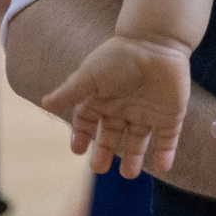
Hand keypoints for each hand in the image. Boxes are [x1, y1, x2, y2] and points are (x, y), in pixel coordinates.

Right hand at [40, 31, 192, 177]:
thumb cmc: (120, 56)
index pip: (89, 122)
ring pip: (139, 141)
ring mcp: (148, 111)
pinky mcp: (170, 114)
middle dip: (104, 152)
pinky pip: (168, 138)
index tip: (77, 150)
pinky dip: (166, 153)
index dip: (82, 136)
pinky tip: (163, 168)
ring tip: (129, 174)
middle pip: (112, 135)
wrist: (157, 41)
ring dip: (133, 158)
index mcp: (104, 98)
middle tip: (99, 168)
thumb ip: (70, 92)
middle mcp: (124, 107)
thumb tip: (45, 103)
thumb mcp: (90, 76)